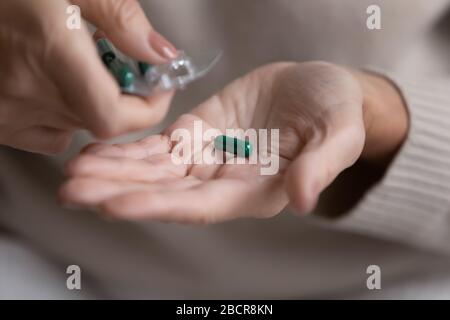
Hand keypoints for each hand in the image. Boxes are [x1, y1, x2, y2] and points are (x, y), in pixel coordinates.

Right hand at [0, 0, 176, 153]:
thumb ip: (120, 17)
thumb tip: (160, 53)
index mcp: (50, 51)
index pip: (114, 118)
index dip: (147, 110)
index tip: (158, 88)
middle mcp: (25, 89)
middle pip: (100, 119)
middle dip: (123, 95)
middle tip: (119, 63)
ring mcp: (4, 109)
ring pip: (76, 125)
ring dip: (91, 101)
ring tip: (76, 65)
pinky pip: (46, 134)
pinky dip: (62, 116)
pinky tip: (52, 85)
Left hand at [60, 61, 407, 222]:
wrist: (320, 89)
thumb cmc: (335, 113)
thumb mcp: (338, 134)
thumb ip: (321, 166)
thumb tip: (305, 200)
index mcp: (256, 191)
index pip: (200, 206)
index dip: (159, 205)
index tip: (115, 204)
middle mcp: (224, 181)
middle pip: (165, 192)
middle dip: (118, 191)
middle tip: (73, 190)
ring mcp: (208, 157)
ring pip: (154, 170)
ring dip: (113, 170)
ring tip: (73, 171)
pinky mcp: (198, 132)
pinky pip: (158, 144)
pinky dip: (128, 148)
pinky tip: (97, 150)